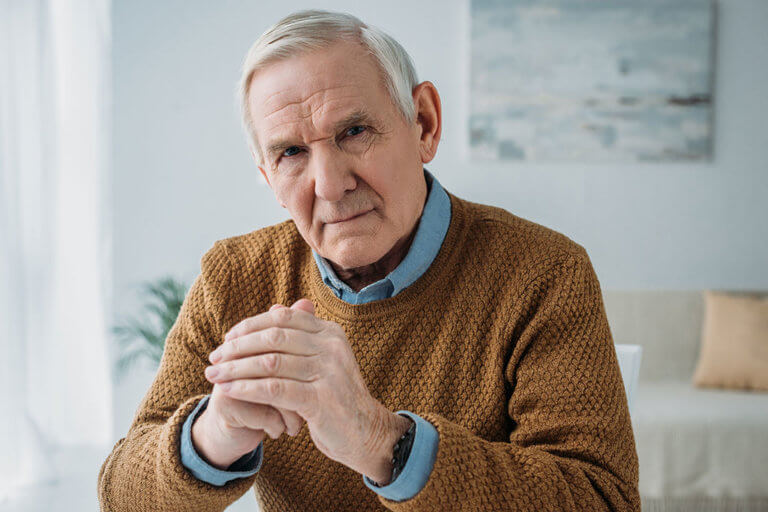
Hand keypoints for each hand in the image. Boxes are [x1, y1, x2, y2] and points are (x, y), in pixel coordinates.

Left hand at [205, 298, 401, 479]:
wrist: (366, 432)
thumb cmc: (337, 396)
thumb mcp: (323, 360)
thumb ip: (301, 335)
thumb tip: (274, 308)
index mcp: (331, 333)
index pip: (283, 318)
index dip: (251, 325)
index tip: (228, 338)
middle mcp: (331, 347)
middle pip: (274, 337)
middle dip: (238, 346)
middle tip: (215, 357)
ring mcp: (328, 372)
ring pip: (270, 363)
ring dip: (235, 368)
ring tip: (214, 375)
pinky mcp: (321, 399)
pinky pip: (274, 389)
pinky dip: (246, 388)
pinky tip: (228, 391)